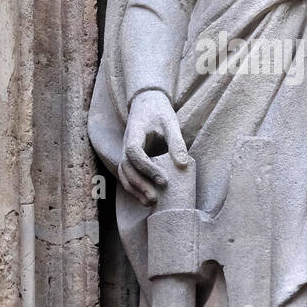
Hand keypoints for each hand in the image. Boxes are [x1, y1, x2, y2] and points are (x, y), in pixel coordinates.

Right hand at [119, 89, 187, 204]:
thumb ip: (176, 143)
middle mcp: (125, 143)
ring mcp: (125, 151)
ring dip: (135, 190)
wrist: (146, 102)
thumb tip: (183, 165)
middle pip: (126, 167)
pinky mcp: (129, 158)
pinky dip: (134, 188)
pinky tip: (145, 198)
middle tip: (155, 198)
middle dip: (139, 184)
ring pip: (124, 174)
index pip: (134, 152)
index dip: (147, 168)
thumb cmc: (159, 111)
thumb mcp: (171, 123)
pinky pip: (127, 175)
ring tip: (150, 203)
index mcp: (134, 132)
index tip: (164, 179)